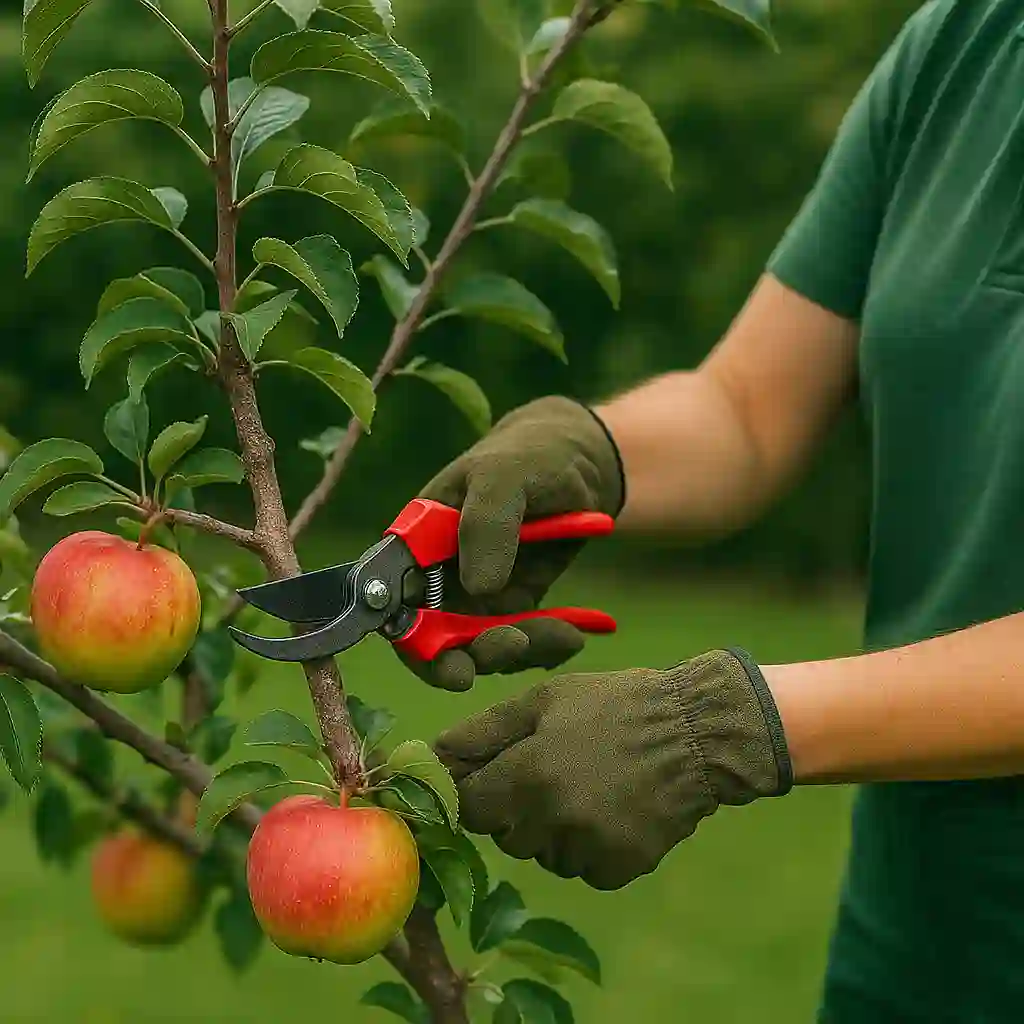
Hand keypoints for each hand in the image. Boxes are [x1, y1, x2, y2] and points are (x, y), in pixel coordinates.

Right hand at [403, 395, 624, 691]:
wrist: (578, 463)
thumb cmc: (530, 456)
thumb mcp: (506, 474)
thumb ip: (487, 522)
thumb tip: (478, 588)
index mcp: (416, 542)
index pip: (392, 598)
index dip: (408, 636)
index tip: (444, 660)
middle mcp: (436, 577)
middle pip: (431, 640)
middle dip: (466, 658)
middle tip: (509, 647)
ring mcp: (474, 598)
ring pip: (480, 649)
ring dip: (517, 652)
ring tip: (563, 634)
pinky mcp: (512, 609)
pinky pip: (519, 645)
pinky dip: (545, 648)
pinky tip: (574, 634)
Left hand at [434, 649, 792, 889]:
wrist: (695, 731)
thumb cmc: (614, 704)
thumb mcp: (545, 699)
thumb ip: (484, 730)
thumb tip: (432, 754)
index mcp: (528, 775)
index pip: (470, 808)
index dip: (478, 791)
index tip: (496, 778)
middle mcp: (552, 821)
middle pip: (505, 834)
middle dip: (516, 809)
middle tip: (551, 773)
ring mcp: (588, 850)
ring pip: (543, 855)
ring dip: (552, 831)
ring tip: (587, 788)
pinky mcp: (619, 870)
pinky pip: (581, 869)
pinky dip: (587, 848)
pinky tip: (610, 811)